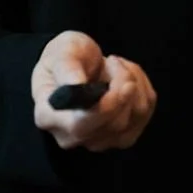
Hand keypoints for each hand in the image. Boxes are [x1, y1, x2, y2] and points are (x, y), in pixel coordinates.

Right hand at [31, 30, 157, 151]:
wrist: (76, 65)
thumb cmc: (64, 56)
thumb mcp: (61, 51)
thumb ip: (67, 68)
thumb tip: (77, 86)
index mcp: (48, 115)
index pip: (81, 125)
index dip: (107, 108)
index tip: (126, 84)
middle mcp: (71, 136)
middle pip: (114, 123)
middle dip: (123, 84)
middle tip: (112, 60)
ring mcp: (98, 141)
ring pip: (134, 117)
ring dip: (134, 81)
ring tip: (115, 65)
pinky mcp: (121, 137)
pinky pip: (145, 113)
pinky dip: (142, 89)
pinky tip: (126, 77)